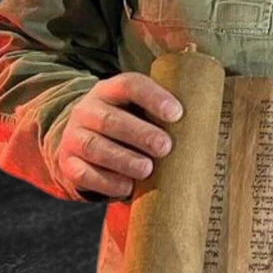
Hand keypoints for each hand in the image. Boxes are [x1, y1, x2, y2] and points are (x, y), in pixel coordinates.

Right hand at [53, 72, 183, 199]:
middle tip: (166, 146)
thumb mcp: (137, 111)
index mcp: (110, 91)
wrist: (81, 144)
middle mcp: (87, 110)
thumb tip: (204, 128)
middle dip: (140, 134)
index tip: (177, 114)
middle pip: (110, 120)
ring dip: (123, 159)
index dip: (153, 97)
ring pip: (95, 147)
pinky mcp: (68, 164)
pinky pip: (84, 173)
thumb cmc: (125, 126)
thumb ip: (161, 115)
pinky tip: (127, 187)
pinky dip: (107, 182)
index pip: (129, 85)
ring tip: (147, 169)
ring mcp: (74, 137)